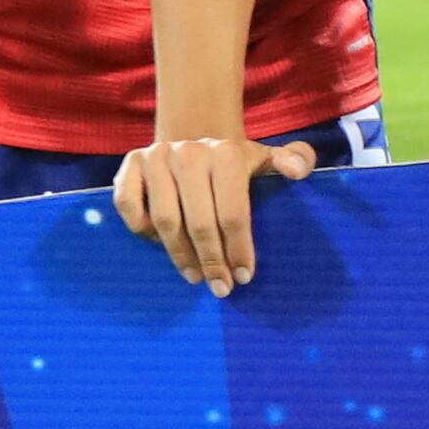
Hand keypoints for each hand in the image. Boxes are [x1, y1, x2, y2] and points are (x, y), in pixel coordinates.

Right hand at [109, 133, 322, 296]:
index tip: (244, 277)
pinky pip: (128, 206)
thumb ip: (295, 159)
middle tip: (220, 287)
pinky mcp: (128, 164)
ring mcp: (155, 157)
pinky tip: (158, 246)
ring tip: (195, 276)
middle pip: (199, 222)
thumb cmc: (232, 164)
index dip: (239, 249)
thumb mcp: (265, 159)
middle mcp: (190, 153)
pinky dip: (140, 230)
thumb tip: (300, 172)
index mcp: (227, 154)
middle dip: (212, 261)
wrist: (192, 141)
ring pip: (164, 220)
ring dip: (179, 255)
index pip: (234, 213)